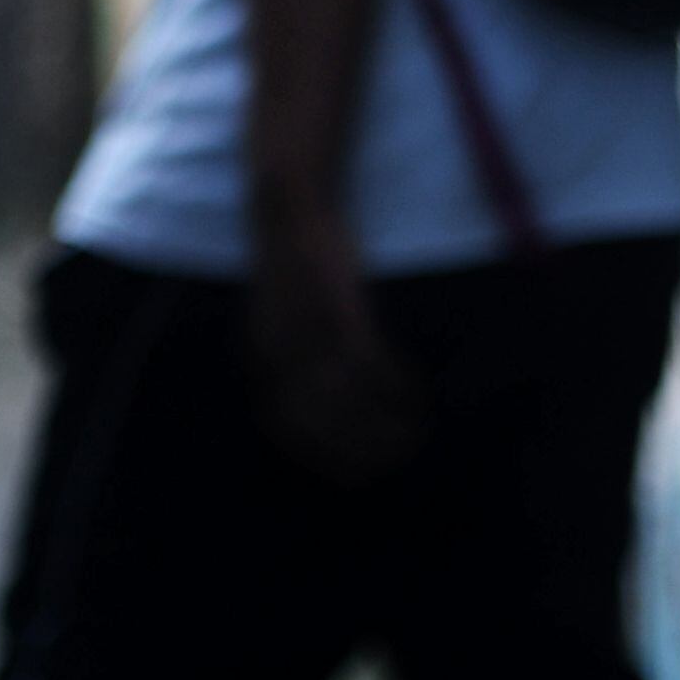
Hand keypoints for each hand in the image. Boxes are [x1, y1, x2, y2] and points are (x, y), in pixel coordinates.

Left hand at [247, 221, 423, 483]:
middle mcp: (280, 354)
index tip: (354, 474)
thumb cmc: (293, 260)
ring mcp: (311, 333)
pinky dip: (397, 387)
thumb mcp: (276, 315)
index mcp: (261, 357)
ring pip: (353, 402)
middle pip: (322, 425)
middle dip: (362, 450)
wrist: (293, 204)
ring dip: (390, 423)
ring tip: (419, 429)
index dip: (321, 457)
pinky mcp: (341, 311)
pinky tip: (417, 394)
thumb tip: (320, 395)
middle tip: (399, 458)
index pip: (285, 429)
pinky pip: (372, 366)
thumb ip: (290, 356)